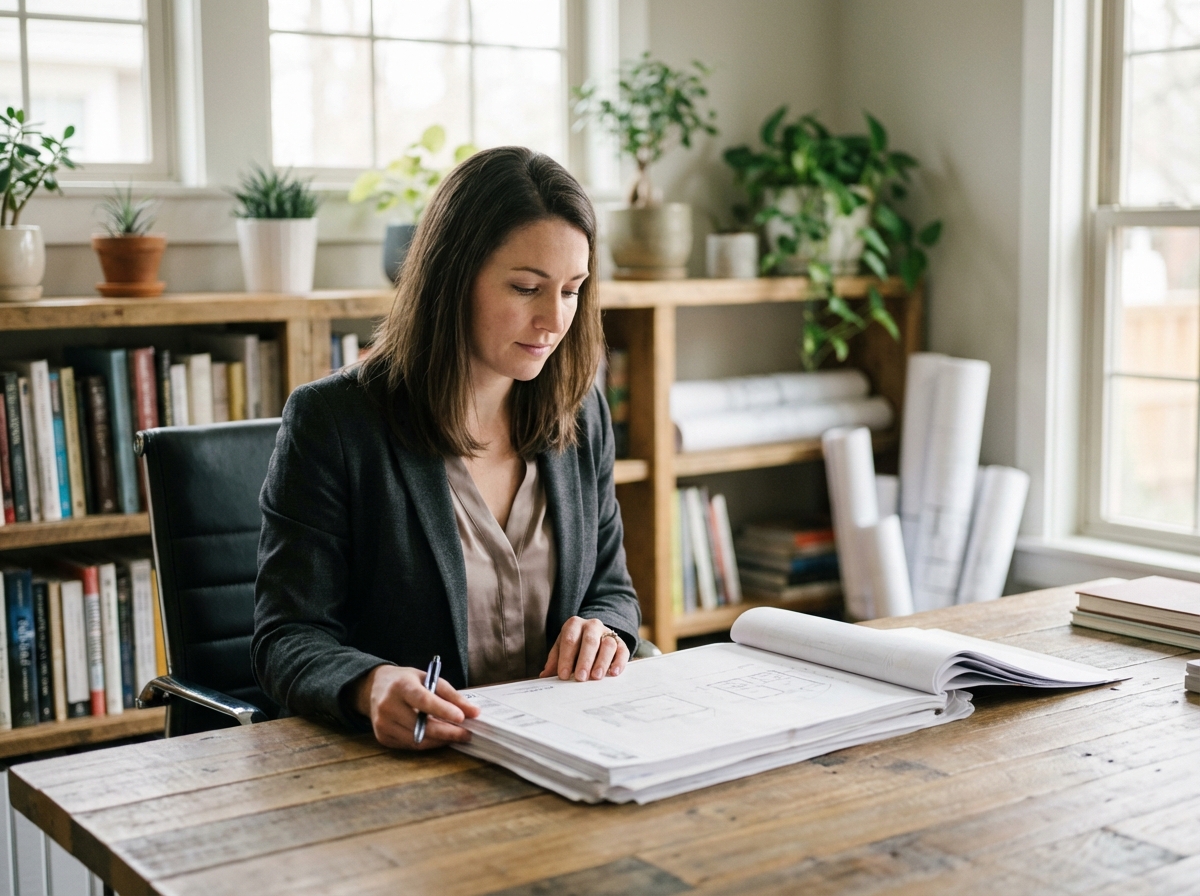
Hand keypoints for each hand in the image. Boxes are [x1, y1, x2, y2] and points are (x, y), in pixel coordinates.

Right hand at [352, 665, 479, 749]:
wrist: (374, 687)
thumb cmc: (406, 681)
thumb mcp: (429, 678)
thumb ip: (452, 695)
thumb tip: (474, 712)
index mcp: (400, 686)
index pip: (423, 700)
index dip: (443, 710)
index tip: (462, 718)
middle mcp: (388, 706)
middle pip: (421, 726)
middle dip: (447, 732)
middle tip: (467, 734)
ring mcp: (382, 724)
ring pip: (417, 740)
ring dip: (440, 740)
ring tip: (456, 735)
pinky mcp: (382, 737)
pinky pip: (410, 745)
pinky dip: (428, 743)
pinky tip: (439, 737)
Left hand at [539, 616, 629, 680]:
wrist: (594, 636)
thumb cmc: (574, 646)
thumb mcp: (562, 649)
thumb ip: (554, 661)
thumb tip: (545, 676)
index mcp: (574, 625)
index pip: (569, 640)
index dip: (566, 658)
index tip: (563, 675)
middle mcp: (592, 625)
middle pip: (589, 641)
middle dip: (584, 660)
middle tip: (580, 677)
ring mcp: (607, 633)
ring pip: (608, 644)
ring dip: (602, 662)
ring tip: (596, 677)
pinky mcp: (620, 643)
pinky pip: (622, 651)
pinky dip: (619, 662)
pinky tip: (613, 673)